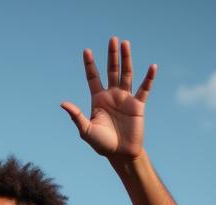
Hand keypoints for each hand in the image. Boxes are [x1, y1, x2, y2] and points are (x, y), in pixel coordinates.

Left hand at [61, 37, 155, 159]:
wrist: (120, 154)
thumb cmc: (102, 144)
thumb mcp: (87, 130)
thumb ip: (77, 116)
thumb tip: (63, 103)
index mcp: (99, 99)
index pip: (93, 78)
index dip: (90, 65)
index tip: (86, 51)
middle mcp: (112, 95)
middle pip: (112, 70)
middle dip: (112, 55)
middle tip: (112, 39)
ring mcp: (126, 98)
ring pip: (126, 74)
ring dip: (126, 59)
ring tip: (126, 43)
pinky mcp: (138, 105)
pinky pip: (144, 89)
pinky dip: (149, 78)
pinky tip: (152, 67)